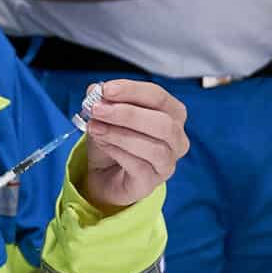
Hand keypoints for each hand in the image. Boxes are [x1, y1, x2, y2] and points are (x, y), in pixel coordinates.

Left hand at [80, 79, 189, 208]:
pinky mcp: (152, 182)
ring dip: (119, 134)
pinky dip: (117, 151)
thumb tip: (95, 90)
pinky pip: (139, 166)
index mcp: (172, 114)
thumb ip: (104, 101)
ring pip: (154, 148)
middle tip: (97, 109)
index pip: (159, 97)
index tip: (106, 89)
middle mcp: (177, 139)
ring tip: (94, 127)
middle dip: (127, 114)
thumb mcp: (106, 115)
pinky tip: (102, 143)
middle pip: (163, 123)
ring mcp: (167, 163)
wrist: (105, 174)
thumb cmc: (114, 140)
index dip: (132, 91)